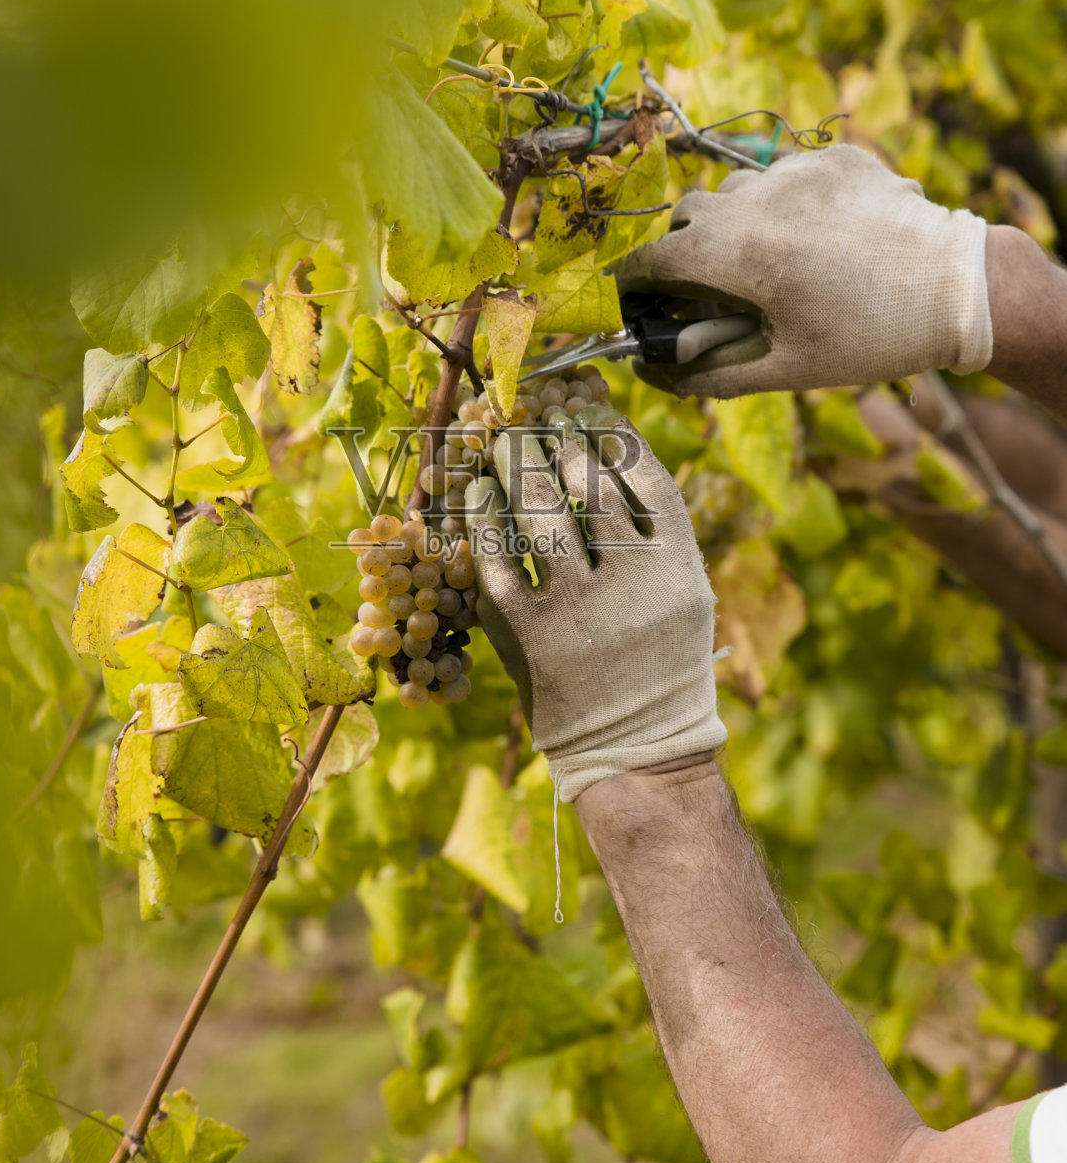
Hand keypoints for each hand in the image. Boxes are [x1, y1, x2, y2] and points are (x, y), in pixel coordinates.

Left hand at [464, 411, 725, 801]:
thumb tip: (605, 454)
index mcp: (680, 569)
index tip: (587, 411)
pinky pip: (498, 560)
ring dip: (517, 468)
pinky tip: (478, 496)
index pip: (646, 477)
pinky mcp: (531, 636)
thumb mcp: (684, 595)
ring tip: (503, 446)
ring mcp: (580, 610)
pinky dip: (484, 520)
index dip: (613, 435)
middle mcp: (634, 584)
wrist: (639, 751)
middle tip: (534, 423)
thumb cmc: (660, 664)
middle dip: (556, 444)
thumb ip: (653, 535)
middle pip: (588, 485)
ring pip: (540, 514)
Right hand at [612, 144, 993, 397]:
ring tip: (773, 259)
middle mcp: (755, 202)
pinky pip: (787, 174)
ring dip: (737, 222)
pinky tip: (820, 236)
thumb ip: (715, 374)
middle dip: (686, 248)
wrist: (959, 289)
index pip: (652, 260)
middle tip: (711, 286)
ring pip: (737, 190)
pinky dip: (788, 203)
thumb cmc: (871, 338)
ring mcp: (795, 172)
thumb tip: (660, 379)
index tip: (630, 297)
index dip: (631, 282)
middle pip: (689, 215)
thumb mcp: (789, 368)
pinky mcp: (832, 157)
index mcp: (735, 256)